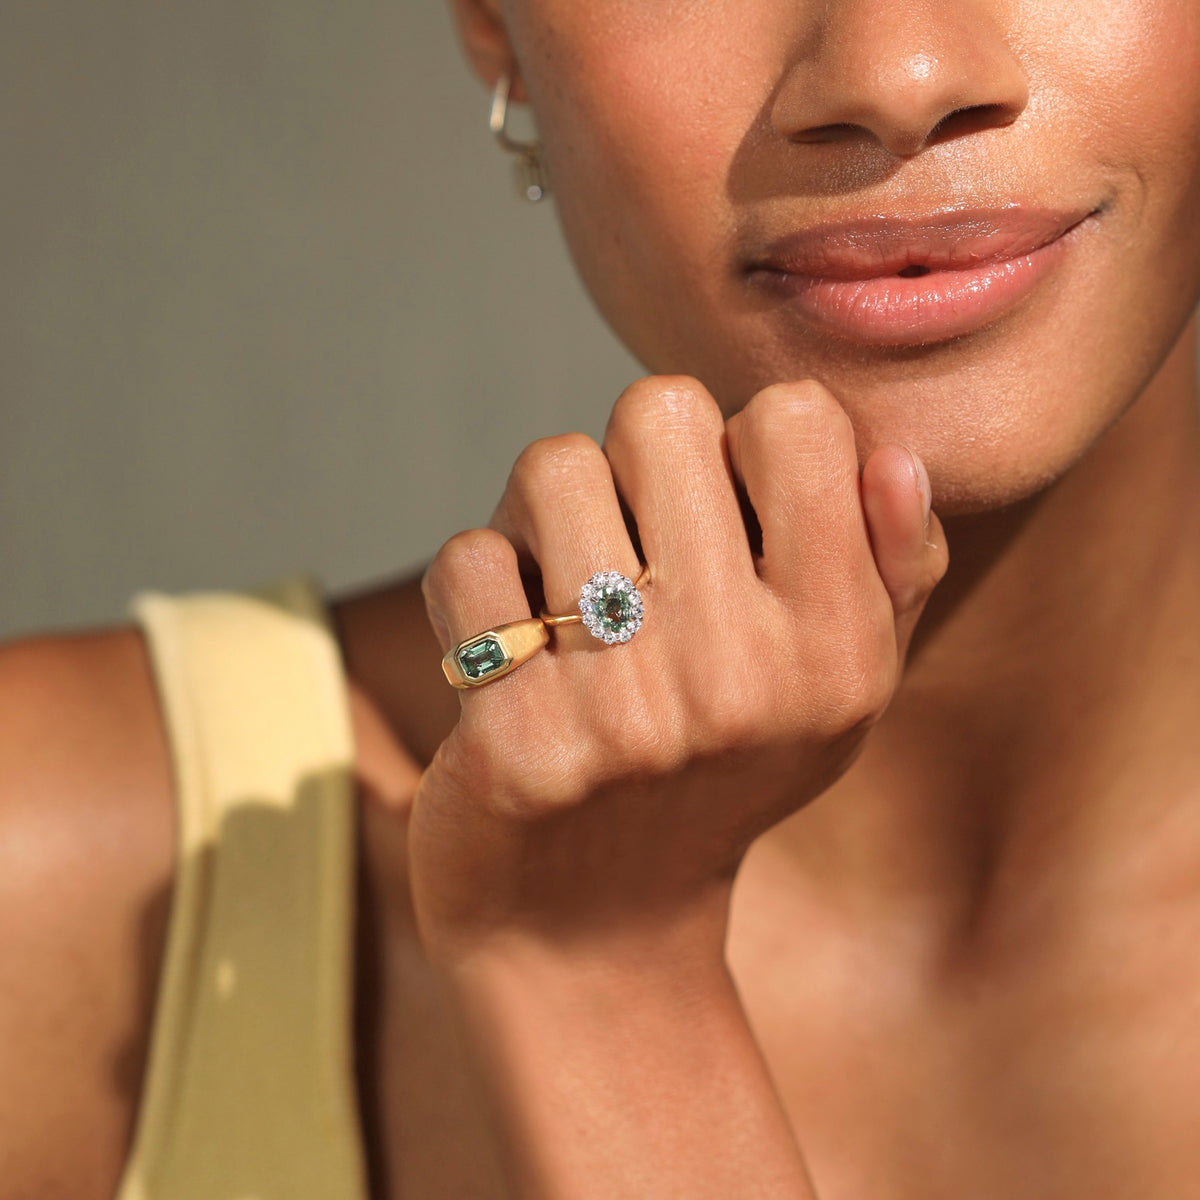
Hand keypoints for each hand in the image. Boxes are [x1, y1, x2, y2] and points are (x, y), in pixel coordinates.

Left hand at [413, 375, 947, 966]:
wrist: (595, 934)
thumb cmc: (719, 782)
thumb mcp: (839, 693)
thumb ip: (891, 570)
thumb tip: (891, 457)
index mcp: (837, 646)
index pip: (795, 418)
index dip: (739, 445)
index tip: (715, 518)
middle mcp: (741, 674)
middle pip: (658, 412)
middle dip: (629, 463)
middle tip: (624, 544)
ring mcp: (624, 709)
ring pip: (551, 468)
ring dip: (540, 517)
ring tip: (560, 594)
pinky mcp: (514, 741)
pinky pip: (468, 562)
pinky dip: (472, 593)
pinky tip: (505, 654)